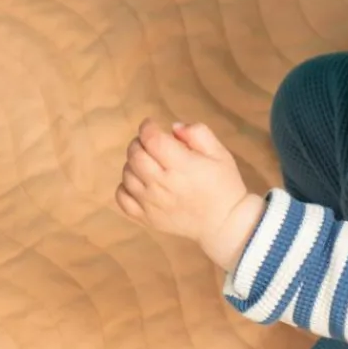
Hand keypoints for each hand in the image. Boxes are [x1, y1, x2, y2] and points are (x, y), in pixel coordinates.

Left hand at [117, 120, 264, 270]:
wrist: (225, 224)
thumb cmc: (224, 186)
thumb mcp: (220, 154)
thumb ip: (198, 134)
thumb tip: (173, 127)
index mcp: (182, 166)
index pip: (152, 139)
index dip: (148, 127)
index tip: (152, 125)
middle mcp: (163, 184)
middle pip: (135, 155)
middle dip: (139, 143)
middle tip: (150, 144)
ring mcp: (152, 203)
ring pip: (127, 174)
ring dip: (133, 163)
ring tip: (148, 164)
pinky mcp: (147, 218)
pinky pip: (122, 198)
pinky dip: (125, 187)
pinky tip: (139, 184)